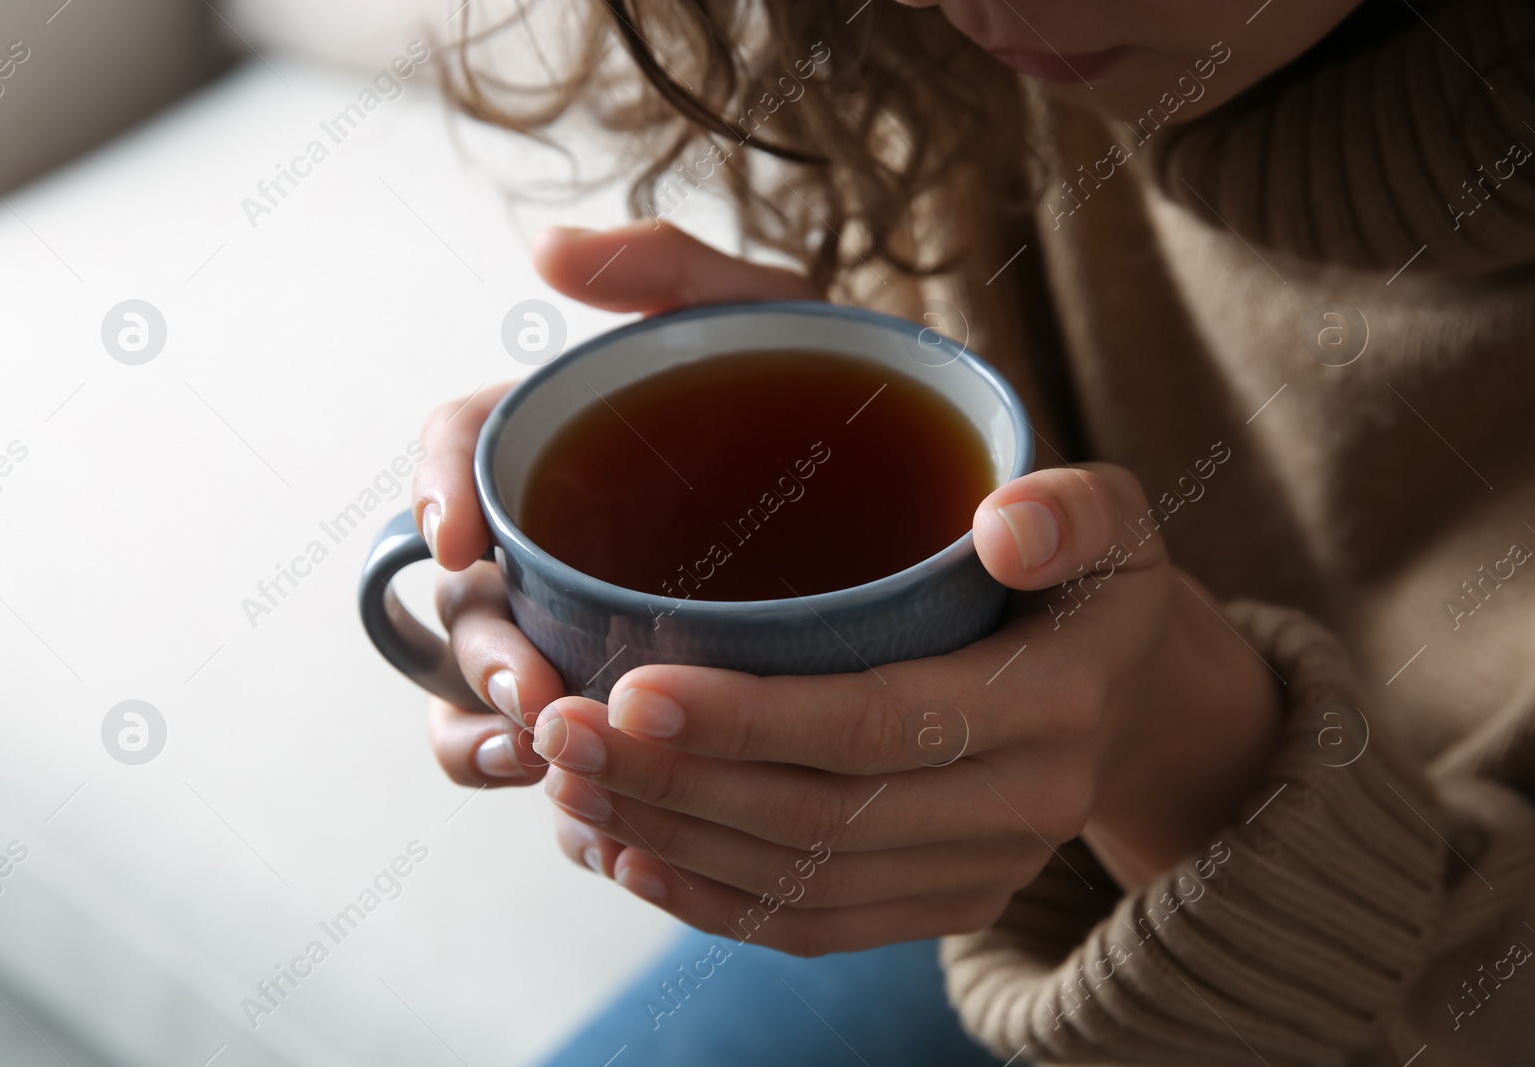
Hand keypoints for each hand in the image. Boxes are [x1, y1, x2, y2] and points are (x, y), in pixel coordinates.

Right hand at [409, 220, 820, 788]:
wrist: (943, 502)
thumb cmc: (846, 393)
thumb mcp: (771, 316)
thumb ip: (676, 270)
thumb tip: (546, 252)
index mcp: (575, 444)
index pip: (465, 448)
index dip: (438, 485)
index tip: (457, 536)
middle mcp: (566, 544)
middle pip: (469, 598)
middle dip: (480, 650)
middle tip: (535, 689)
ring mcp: (593, 633)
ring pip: (494, 698)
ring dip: (494, 734)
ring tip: (545, 761)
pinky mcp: (637, 707)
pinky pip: (571, 766)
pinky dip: (564, 795)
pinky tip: (600, 822)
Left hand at [530, 463, 1281, 954]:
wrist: (1136, 701)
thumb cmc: (1092, 584)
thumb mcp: (1111, 517)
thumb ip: (1068, 508)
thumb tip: (1000, 527)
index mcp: (1056, 704)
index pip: (883, 725)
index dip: (751, 719)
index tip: (632, 690)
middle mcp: (1022, 806)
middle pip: (823, 818)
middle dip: (677, 784)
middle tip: (562, 735)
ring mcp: (982, 871)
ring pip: (804, 884)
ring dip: (673, 841)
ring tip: (568, 785)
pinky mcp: (945, 903)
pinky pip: (817, 927)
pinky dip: (710, 900)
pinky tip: (626, 855)